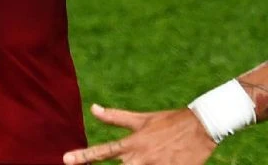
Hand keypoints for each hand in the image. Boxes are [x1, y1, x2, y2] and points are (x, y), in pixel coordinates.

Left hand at [63, 104, 216, 164]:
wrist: (202, 125)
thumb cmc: (169, 121)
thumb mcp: (142, 119)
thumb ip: (115, 117)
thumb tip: (93, 108)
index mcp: (133, 143)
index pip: (103, 151)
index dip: (84, 156)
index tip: (66, 160)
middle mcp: (142, 157)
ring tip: (141, 162)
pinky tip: (159, 164)